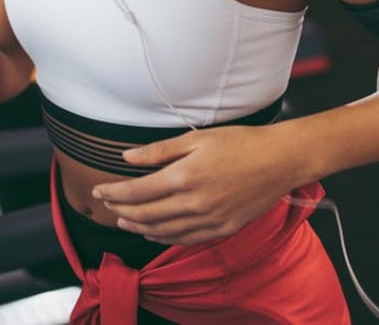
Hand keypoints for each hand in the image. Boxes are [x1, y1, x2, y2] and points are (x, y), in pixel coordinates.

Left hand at [90, 123, 312, 246]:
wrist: (280, 160)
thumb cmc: (240, 143)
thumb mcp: (196, 138)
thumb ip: (159, 151)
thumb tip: (127, 158)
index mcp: (184, 177)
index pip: (137, 192)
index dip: (114, 193)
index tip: (99, 192)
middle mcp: (194, 203)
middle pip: (146, 214)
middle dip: (121, 211)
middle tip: (106, 206)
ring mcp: (209, 219)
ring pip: (163, 231)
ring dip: (139, 227)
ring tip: (124, 221)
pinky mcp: (223, 228)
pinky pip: (186, 239)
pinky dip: (165, 238)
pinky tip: (154, 233)